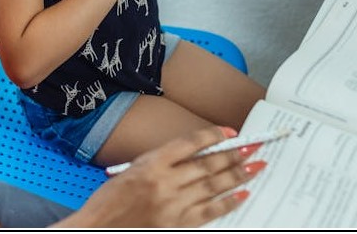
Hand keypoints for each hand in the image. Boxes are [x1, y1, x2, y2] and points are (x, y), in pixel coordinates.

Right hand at [55, 126, 262, 227]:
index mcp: (151, 163)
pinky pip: (211, 211)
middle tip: (254, 147)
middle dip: (234, 154)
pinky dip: (229, 202)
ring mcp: (174, 204)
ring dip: (238, 175)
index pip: (189, 143)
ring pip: (214, 185)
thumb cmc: (109, 202)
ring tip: (256, 167)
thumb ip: (158, 163)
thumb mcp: (130, 171)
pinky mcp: (180, 224)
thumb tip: (191, 157)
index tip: (229, 132)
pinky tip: (242, 195)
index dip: (212, 136)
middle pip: (207, 164)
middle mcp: (166, 181)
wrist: (100, 229)